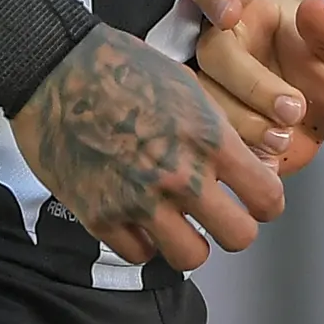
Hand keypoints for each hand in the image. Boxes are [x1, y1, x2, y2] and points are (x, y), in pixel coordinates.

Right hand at [10, 23, 284, 269]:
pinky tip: (139, 219)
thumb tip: (245, 163)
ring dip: (189, 242)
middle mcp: (180, 175)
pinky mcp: (101, 217)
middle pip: (239, 237)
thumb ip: (218, 130)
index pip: (266, 197)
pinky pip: (140, 254)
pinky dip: (143, 241)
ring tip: (179, 224)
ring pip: (191, 257)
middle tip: (220, 216)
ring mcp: (140, 201)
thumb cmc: (122, 67)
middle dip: (234, 228)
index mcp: (209, 138)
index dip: (265, 201)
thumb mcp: (188, 86)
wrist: (57, 68)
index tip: (256, 199)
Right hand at [185, 0, 323, 174]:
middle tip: (292, 109)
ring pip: (203, 97)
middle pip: (211, 51)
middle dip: (250, 84)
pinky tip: (268, 156)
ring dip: (243, 122)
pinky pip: (208, 136)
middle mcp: (224, 40)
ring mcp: (213, 84)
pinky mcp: (211, 124)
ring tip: (284, 137)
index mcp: (250, 5)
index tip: (228, 15)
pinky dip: (240, 149)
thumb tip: (316, 8)